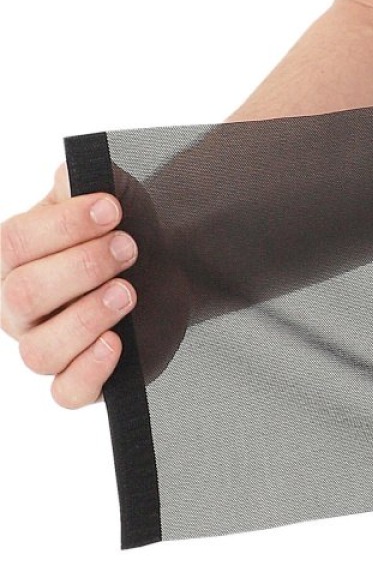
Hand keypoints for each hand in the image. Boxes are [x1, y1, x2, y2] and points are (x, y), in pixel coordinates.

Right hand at [1, 163, 136, 406]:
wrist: (163, 271)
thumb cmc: (124, 234)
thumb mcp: (112, 199)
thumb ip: (88, 183)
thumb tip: (70, 174)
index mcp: (12, 258)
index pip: (16, 243)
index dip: (65, 226)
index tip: (112, 210)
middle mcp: (16, 307)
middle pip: (24, 294)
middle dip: (82, 267)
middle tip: (128, 247)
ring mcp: (44, 347)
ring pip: (40, 350)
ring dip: (87, 317)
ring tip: (128, 291)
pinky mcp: (80, 380)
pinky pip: (67, 392)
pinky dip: (89, 371)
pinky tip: (117, 344)